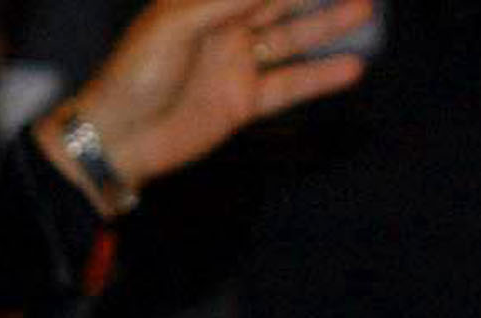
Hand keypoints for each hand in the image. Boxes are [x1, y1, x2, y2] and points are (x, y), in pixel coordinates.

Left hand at [53, 0, 369, 196]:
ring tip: (366, 11)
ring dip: (327, 26)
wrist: (114, 141)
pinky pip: (287, 86)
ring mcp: (235, 66)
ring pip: (291, 40)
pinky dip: (318, 78)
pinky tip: (352, 68)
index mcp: (203, 3)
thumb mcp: (177, 25)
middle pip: (280, 3)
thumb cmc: (134, 76)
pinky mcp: (240, 104)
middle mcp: (224, 29)